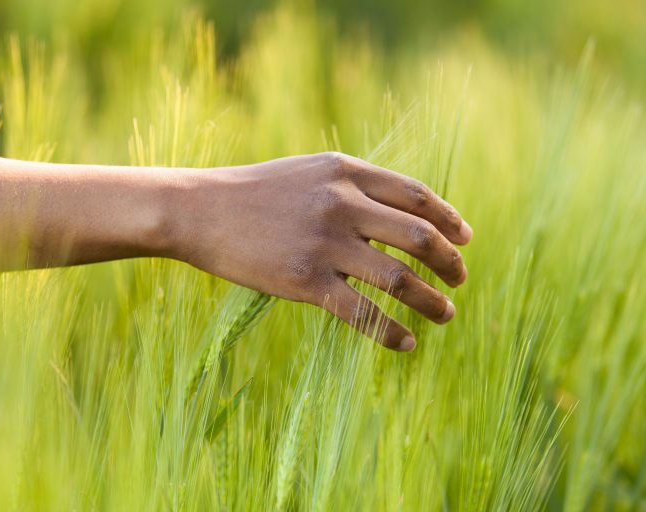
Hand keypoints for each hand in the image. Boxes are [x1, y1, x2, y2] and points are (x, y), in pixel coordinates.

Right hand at [169, 152, 471, 350]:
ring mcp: (324, 243)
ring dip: (432, 300)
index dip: (449, 219)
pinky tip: (407, 342)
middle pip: (419, 236)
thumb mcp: (308, 172)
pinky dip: (392, 331)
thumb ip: (351, 185)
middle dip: (451, 262)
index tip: (465, 240)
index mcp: (344, 172)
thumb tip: (396, 212)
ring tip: (446, 314)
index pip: (417, 194)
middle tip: (460, 280)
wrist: (198, 210)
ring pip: (399, 278)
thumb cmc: (253, 192)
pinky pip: (363, 312)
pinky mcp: (304, 281)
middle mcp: (341, 204)